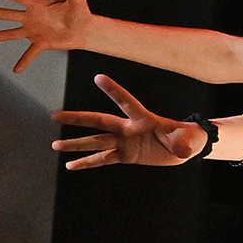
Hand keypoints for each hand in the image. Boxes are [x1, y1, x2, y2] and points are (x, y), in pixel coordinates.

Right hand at [0, 0, 94, 72]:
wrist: (84, 29)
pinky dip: (24, 61)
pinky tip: (16, 69)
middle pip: (5, 14)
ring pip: (9, 33)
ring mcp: (33, 31)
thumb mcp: (77, 0)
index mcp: (37, 5)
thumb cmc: (80, 12)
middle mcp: (31, 17)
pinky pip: (29, 53)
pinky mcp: (40, 43)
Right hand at [51, 74, 206, 168]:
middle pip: (99, 122)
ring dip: (75, 144)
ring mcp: (125, 142)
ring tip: (55, 146)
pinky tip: (70, 165)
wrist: (185, 147)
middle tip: (54, 116)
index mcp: (143, 119)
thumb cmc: (188, 137)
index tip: (98, 77)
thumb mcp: (187, 139)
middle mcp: (129, 128)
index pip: (126, 102)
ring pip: (95, 143)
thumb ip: (182, 144)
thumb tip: (184, 152)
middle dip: (78, 119)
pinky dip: (87, 163)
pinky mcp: (126, 155)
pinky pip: (103, 160)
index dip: (114, 91)